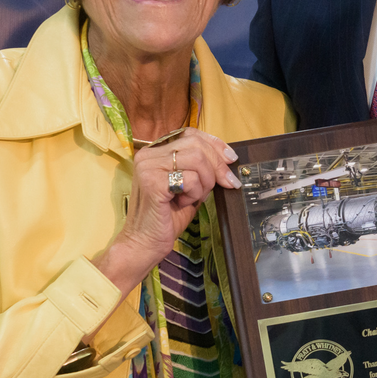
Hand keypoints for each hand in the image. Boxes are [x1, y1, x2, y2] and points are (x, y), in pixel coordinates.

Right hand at [90, 129, 238, 312]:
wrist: (145, 243)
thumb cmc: (167, 217)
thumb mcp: (190, 186)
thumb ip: (202, 170)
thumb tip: (227, 159)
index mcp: (155, 152)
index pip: (190, 133)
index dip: (215, 144)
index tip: (231, 158)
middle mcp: (148, 155)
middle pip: (196, 144)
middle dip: (217, 165)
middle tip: (227, 183)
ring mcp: (148, 166)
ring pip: (196, 159)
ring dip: (205, 181)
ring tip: (194, 196)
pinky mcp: (152, 182)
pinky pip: (189, 178)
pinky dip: (195, 192)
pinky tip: (182, 203)